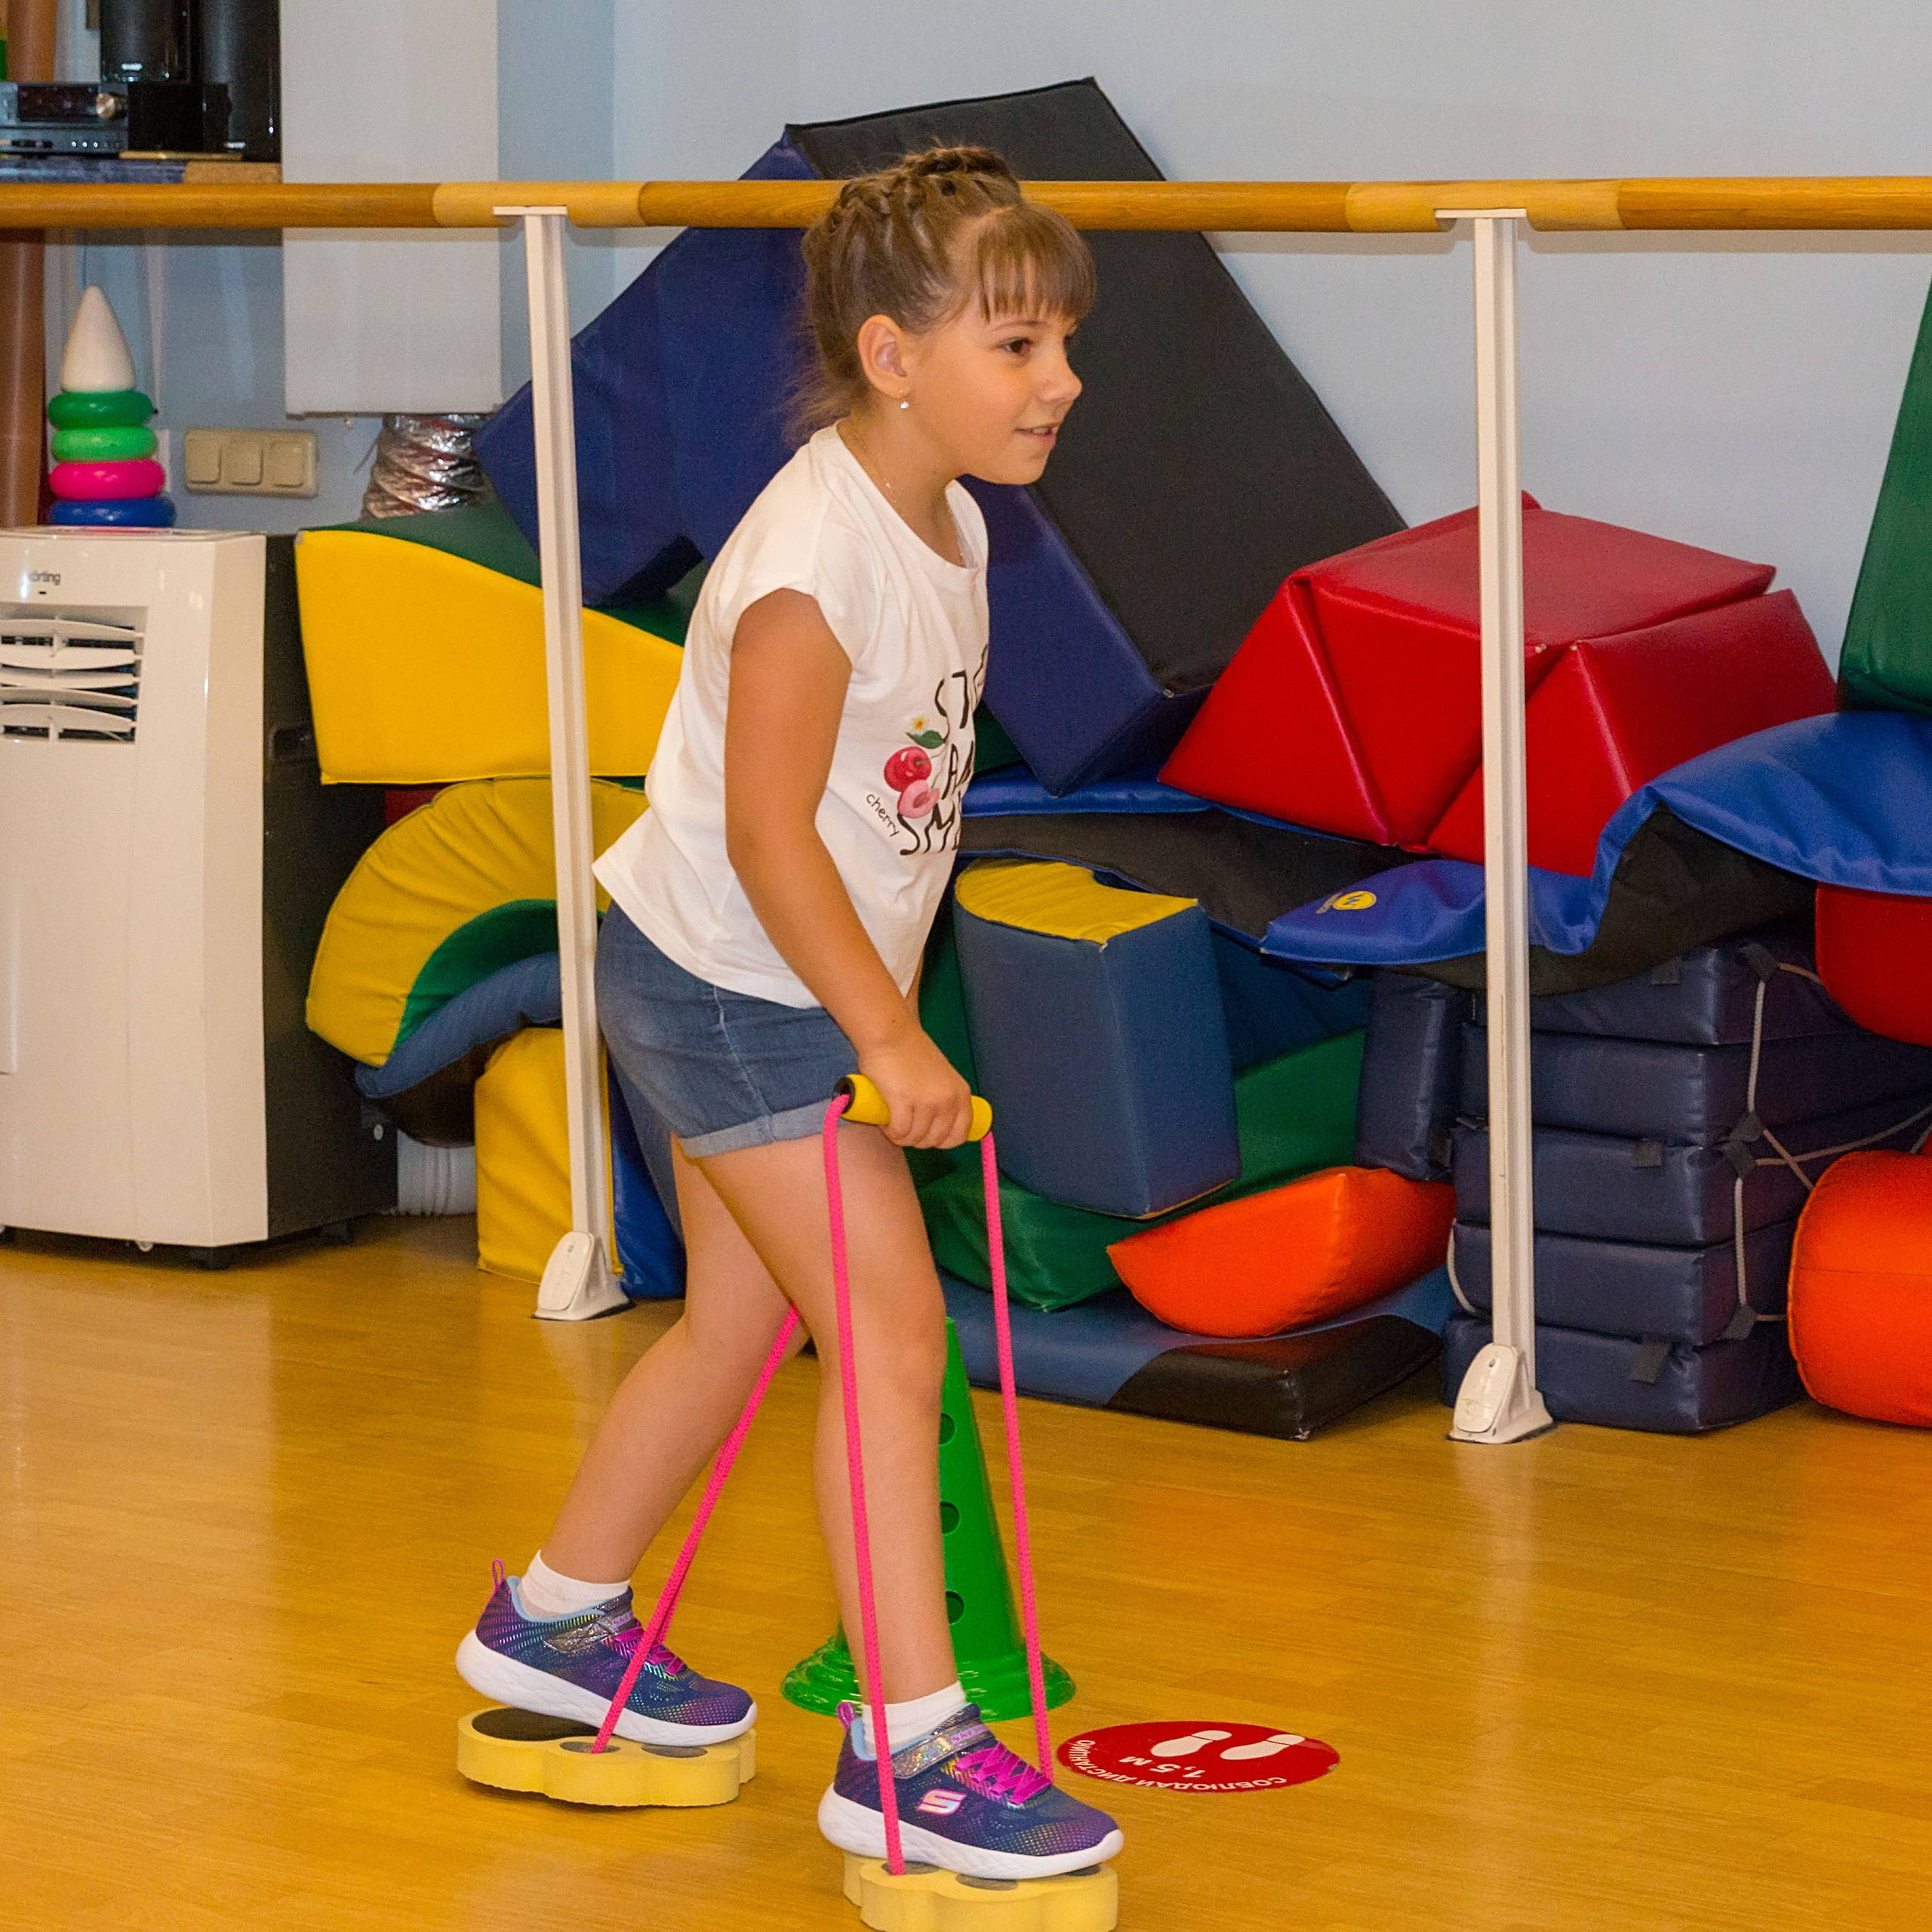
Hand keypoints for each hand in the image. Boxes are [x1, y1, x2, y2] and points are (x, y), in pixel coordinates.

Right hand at [857, 1024, 973, 1149]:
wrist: (891, 1033)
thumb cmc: (912, 1052)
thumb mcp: (942, 1078)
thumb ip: (944, 1099)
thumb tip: (936, 1128)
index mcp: (961, 1094)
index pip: (959, 1135)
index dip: (941, 1141)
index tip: (927, 1135)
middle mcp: (948, 1100)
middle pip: (935, 1141)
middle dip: (917, 1139)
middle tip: (904, 1126)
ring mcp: (927, 1103)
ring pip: (915, 1139)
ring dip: (901, 1136)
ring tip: (892, 1121)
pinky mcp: (904, 1103)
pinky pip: (899, 1133)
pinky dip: (891, 1132)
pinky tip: (885, 1122)